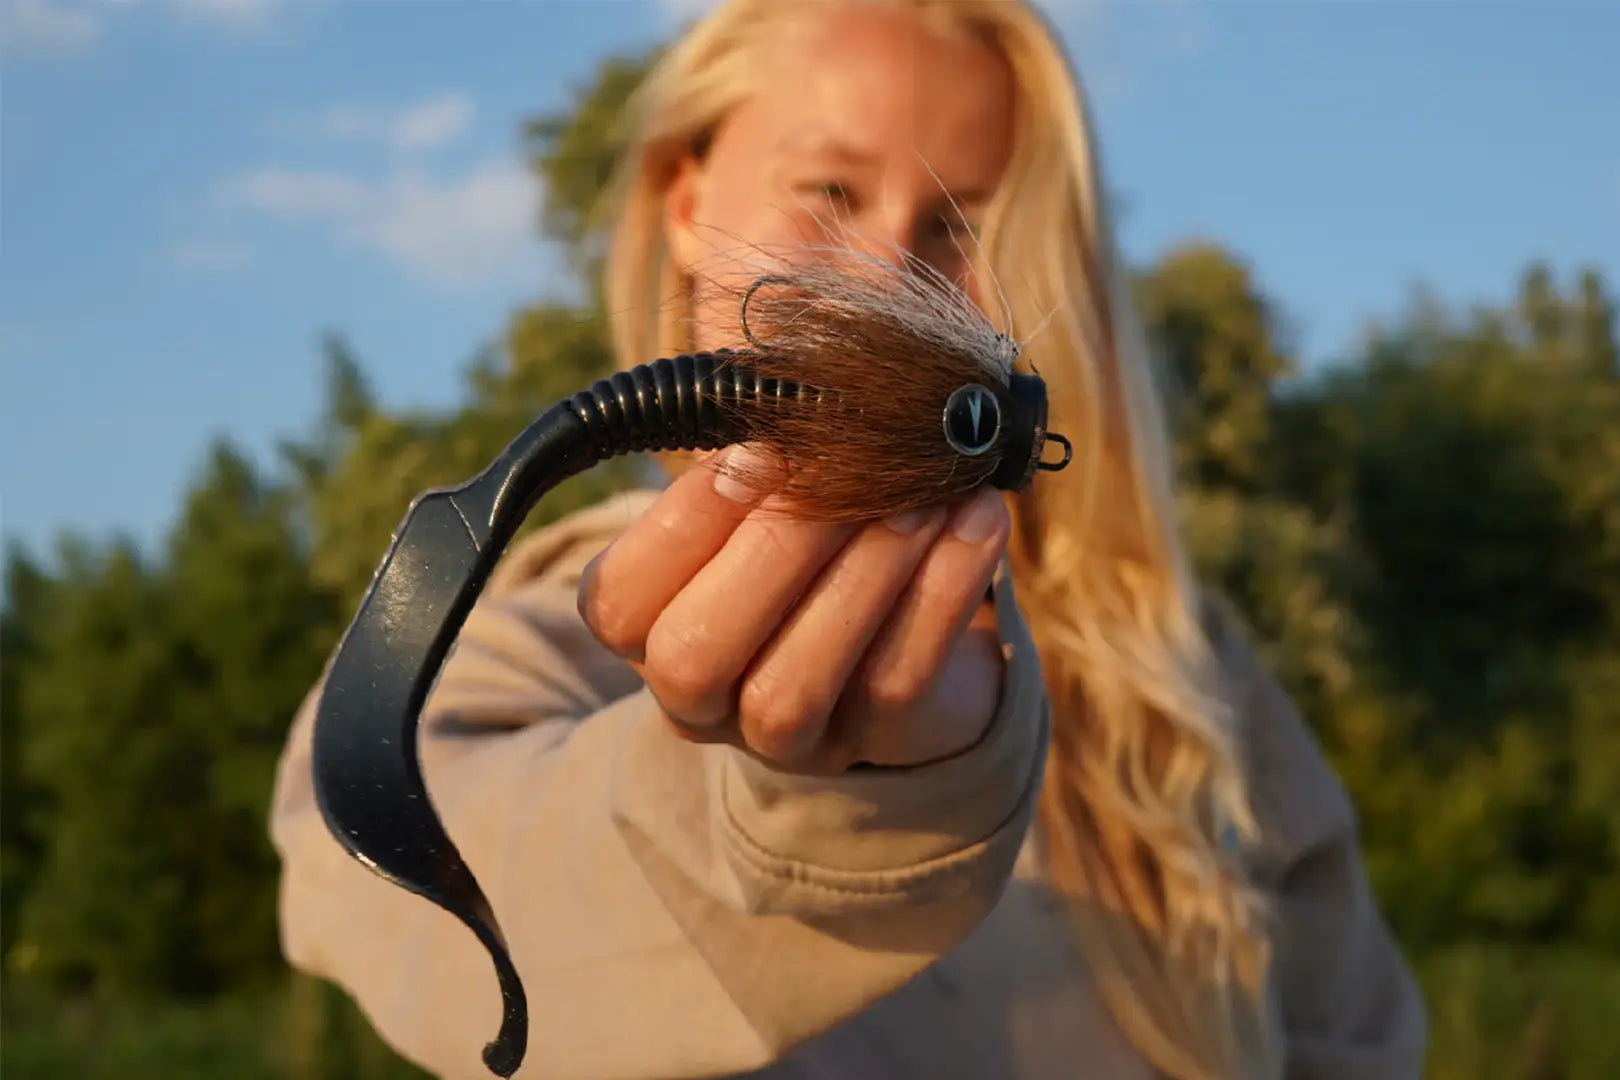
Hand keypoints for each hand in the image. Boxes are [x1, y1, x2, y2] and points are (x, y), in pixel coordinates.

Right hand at [577, 445, 1010, 772]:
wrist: (906, 621)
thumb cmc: (814, 523)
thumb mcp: (770, 476)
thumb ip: (755, 423)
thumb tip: (773, 334)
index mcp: (647, 625)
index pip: (618, 601)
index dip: (683, 523)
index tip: (755, 447)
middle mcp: (697, 696)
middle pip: (693, 657)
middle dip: (773, 551)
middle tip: (847, 464)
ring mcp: (782, 738)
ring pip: (791, 689)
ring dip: (863, 576)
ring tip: (926, 491)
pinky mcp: (873, 743)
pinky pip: (899, 684)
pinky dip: (943, 593)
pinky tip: (976, 518)